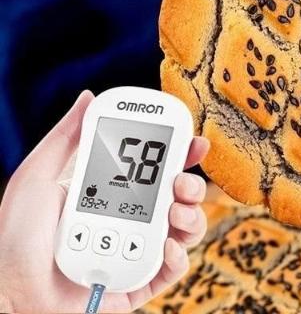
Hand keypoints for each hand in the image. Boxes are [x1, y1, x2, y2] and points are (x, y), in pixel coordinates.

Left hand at [0, 91, 209, 312]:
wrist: (10, 298)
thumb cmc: (14, 240)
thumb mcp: (38, 176)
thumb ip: (66, 137)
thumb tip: (87, 97)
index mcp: (113, 191)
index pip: (156, 169)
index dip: (181, 154)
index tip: (193, 144)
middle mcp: (131, 218)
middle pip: (179, 196)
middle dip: (192, 185)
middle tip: (181, 183)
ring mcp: (137, 249)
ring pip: (185, 229)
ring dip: (191, 217)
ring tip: (174, 214)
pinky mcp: (139, 282)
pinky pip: (173, 269)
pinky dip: (178, 256)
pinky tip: (164, 246)